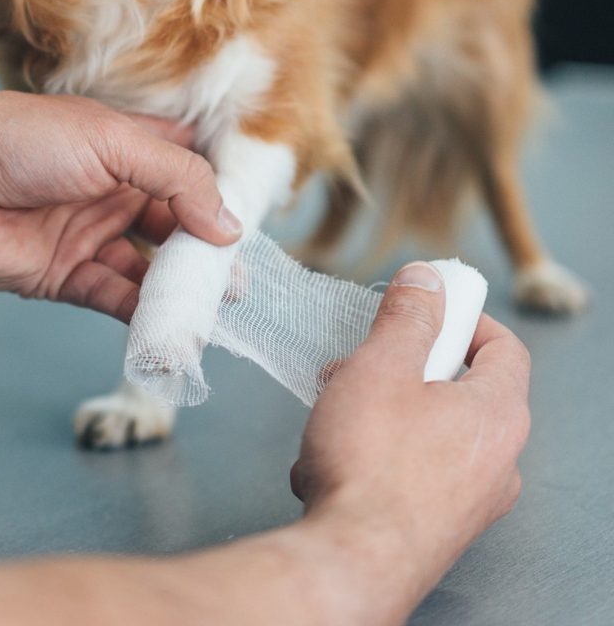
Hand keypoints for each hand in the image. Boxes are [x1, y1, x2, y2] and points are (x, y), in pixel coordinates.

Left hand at [0, 91, 240, 320]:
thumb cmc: (22, 141)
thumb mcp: (114, 142)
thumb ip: (178, 179)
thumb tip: (228, 225)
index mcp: (127, 148)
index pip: (187, 171)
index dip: (216, 196)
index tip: (249, 225)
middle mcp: (113, 191)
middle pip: (174, 227)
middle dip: (205, 256)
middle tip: (237, 285)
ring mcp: (89, 235)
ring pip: (148, 269)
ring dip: (177, 292)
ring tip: (209, 315)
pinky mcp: (64, 276)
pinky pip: (114, 298)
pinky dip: (141, 317)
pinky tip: (166, 330)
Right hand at [289, 261, 530, 616]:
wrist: (351, 558)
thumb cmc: (370, 464)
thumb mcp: (382, 366)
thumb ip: (408, 317)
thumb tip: (427, 280)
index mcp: (497, 414)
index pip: (504, 347)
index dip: (465, 317)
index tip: (426, 307)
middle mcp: (497, 460)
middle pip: (457, 387)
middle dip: (400, 366)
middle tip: (360, 364)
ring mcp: (470, 498)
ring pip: (426, 427)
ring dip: (379, 408)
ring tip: (335, 414)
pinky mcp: (437, 524)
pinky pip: (409, 468)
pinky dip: (374, 453)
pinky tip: (333, 459)